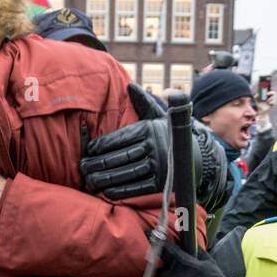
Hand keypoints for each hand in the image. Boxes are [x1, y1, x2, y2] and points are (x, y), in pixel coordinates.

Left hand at [80, 84, 229, 210]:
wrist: (194, 157)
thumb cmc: (167, 135)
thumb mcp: (158, 116)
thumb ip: (143, 102)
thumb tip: (130, 86)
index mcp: (150, 130)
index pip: (121, 138)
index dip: (102, 145)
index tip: (88, 151)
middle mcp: (155, 147)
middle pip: (121, 157)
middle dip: (99, 163)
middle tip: (82, 168)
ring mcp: (159, 167)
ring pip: (126, 173)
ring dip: (105, 178)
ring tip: (89, 180)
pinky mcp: (161, 183)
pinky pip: (137, 188)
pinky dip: (121, 190)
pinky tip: (106, 191)